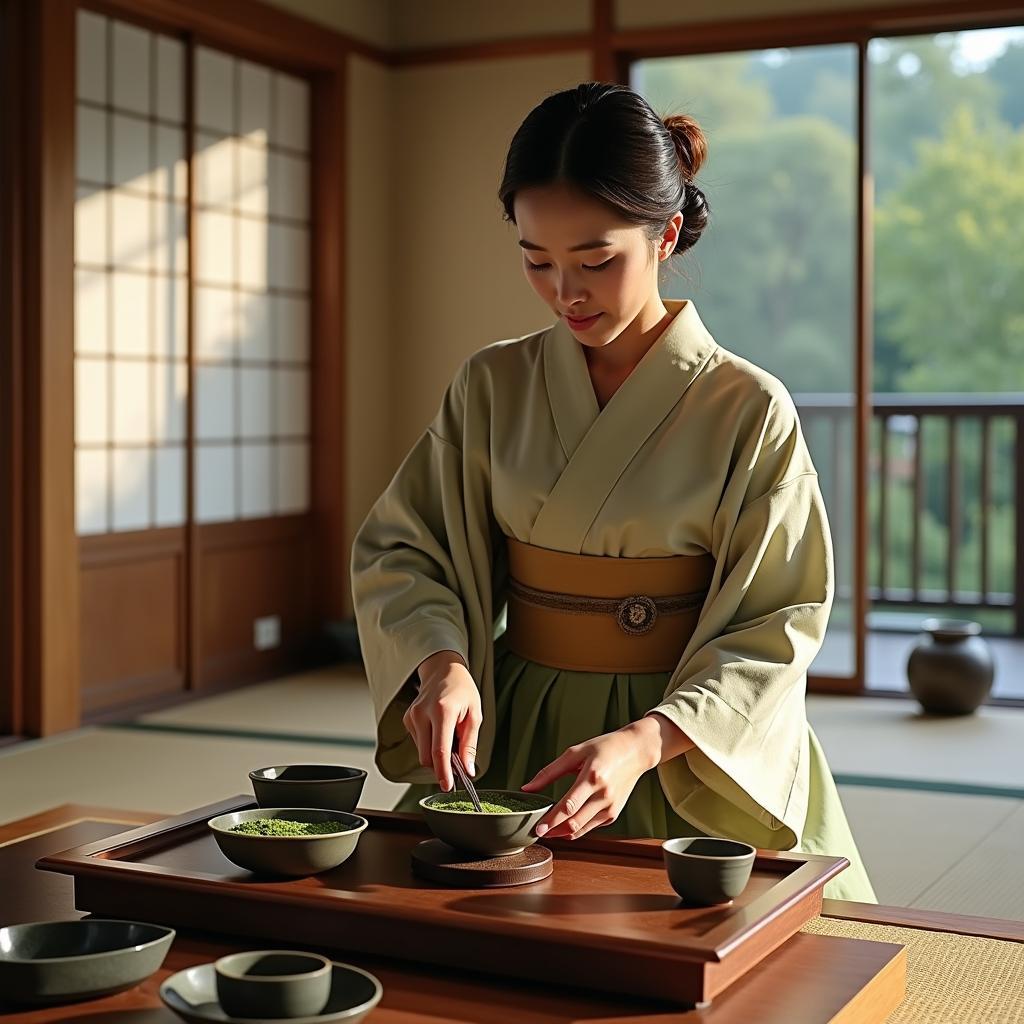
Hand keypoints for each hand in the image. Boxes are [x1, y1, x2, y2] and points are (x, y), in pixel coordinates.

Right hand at [403, 650, 480, 792]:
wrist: (443, 670)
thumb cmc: (462, 690)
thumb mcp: (475, 715)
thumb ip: (470, 744)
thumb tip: (468, 770)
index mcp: (442, 711)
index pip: (440, 751)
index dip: (443, 773)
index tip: (447, 786)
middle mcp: (422, 713)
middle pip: (426, 757)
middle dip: (441, 766)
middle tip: (458, 762)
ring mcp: (412, 716)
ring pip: (421, 752)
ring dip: (436, 754)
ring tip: (450, 737)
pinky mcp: (407, 719)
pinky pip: (418, 743)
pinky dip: (430, 744)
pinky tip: (439, 731)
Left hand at [520, 724, 658, 840]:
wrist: (636, 751)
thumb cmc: (605, 748)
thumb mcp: (575, 752)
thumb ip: (549, 772)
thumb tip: (527, 788)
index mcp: (593, 777)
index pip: (568, 806)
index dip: (551, 820)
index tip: (537, 828)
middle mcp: (604, 795)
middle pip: (574, 822)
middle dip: (554, 831)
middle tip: (539, 831)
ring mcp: (611, 807)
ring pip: (582, 829)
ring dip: (563, 833)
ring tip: (549, 831)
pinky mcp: (614, 814)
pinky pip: (591, 826)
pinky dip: (576, 828)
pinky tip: (566, 824)